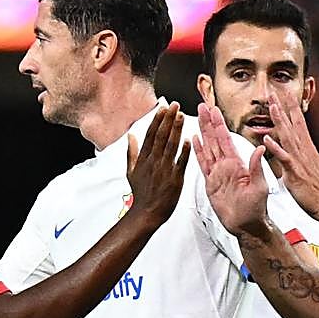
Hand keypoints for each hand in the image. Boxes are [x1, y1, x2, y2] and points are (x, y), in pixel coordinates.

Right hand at [124, 103, 190, 227]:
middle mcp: (153, 162)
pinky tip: (188, 140)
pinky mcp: (175, 179)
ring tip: (182, 115)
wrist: (146, 212)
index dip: (157, 120)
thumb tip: (130, 135)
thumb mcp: (131, 171)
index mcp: (143, 159)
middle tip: (175, 105)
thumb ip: (131, 152)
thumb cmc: (140, 193)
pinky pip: (180, 163)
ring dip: (176, 130)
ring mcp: (164, 170)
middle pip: (161, 136)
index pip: (151, 135)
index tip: (163, 108)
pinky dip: (183, 152)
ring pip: (171, 146)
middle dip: (168, 119)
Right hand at [192, 102, 271, 237]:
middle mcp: (226, 165)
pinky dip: (197, 152)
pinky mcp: (210, 183)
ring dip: (202, 132)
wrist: (246, 225)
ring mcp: (217, 173)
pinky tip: (193, 140)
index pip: (226, 139)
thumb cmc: (256, 208)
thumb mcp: (260, 186)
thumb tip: (260, 148)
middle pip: (214, 139)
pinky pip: (202, 165)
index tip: (214, 110)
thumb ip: (256, 167)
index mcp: (237, 163)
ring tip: (196, 118)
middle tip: (202, 106)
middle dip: (208, 122)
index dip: (219, 124)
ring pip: (207, 148)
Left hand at [261, 89, 318, 222]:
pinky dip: (276, 149)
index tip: (286, 94)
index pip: (300, 123)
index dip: (292, 107)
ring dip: (278, 121)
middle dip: (282, 107)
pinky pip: (284, 159)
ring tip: (271, 106)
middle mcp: (304, 152)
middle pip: (292, 124)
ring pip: (287, 137)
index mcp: (310, 149)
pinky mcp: (296, 173)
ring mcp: (300, 162)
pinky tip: (267, 139)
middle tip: (272, 91)